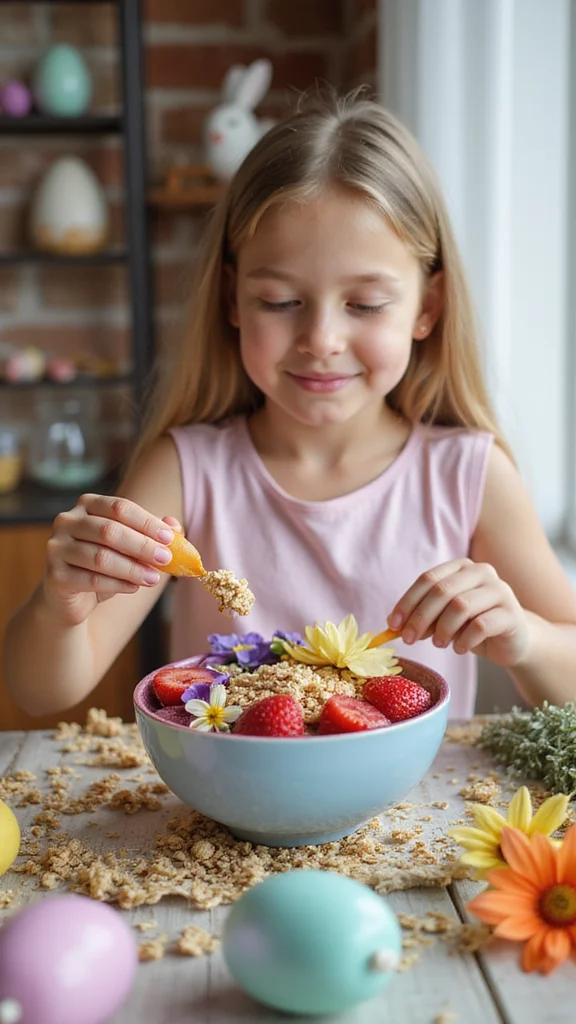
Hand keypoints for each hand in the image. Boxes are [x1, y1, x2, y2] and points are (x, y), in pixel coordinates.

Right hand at [43, 493, 179, 625]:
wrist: (71, 597)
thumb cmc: (104, 565)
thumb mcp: (130, 548)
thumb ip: (152, 534)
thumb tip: (175, 526)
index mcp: (87, 504)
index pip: (120, 507)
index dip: (146, 523)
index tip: (170, 538)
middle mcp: (67, 521)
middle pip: (109, 530)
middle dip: (142, 546)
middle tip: (165, 559)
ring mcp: (56, 547)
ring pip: (101, 557)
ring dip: (133, 568)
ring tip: (154, 578)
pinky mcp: (55, 575)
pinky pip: (91, 579)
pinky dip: (118, 584)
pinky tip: (134, 588)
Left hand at [388, 558, 529, 667]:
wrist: (512, 640)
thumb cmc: (473, 625)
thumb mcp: (444, 618)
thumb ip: (423, 616)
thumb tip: (394, 625)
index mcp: (462, 567)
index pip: (428, 579)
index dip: (407, 602)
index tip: (393, 625)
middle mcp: (482, 572)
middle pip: (443, 591)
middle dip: (420, 617)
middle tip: (409, 639)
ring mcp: (500, 591)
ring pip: (461, 606)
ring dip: (443, 629)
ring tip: (438, 643)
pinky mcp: (511, 614)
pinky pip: (480, 626)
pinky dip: (464, 640)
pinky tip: (460, 648)